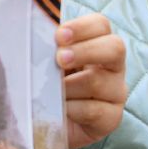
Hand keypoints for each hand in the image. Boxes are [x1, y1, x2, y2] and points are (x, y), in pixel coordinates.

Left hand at [56, 13, 127, 148]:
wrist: (52, 123)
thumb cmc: (50, 86)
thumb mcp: (48, 63)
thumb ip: (47, 49)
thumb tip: (31, 35)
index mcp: (98, 45)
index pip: (101, 25)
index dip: (82, 27)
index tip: (59, 36)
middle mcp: (113, 66)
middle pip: (115, 47)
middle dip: (85, 51)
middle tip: (59, 59)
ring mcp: (116, 93)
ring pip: (97, 81)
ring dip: (67, 85)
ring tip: (49, 91)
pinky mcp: (112, 118)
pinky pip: (92, 110)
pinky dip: (70, 108)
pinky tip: (58, 109)